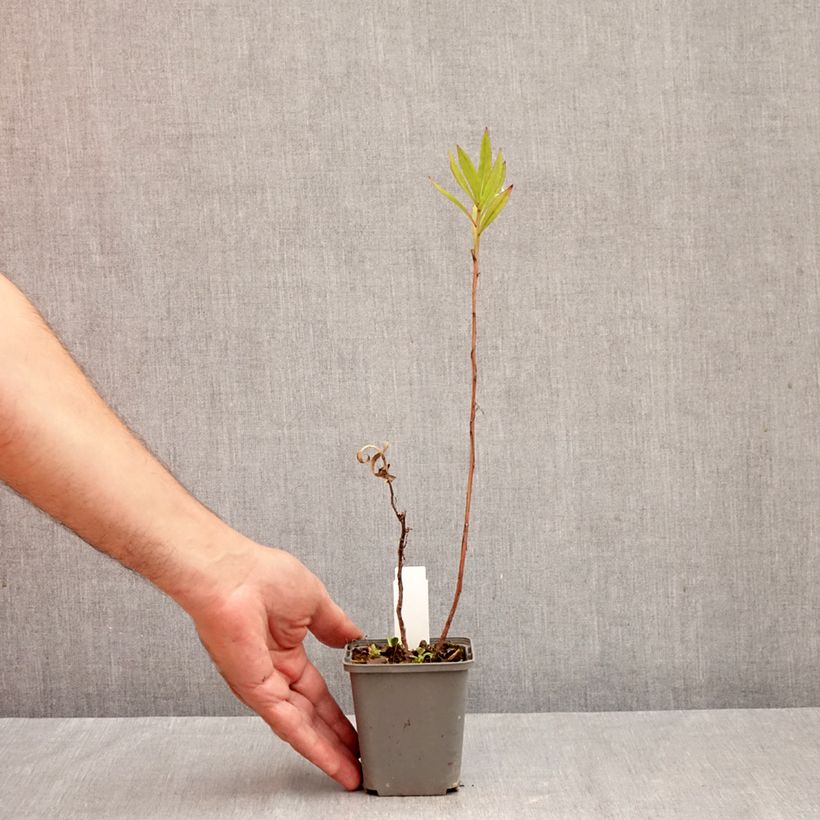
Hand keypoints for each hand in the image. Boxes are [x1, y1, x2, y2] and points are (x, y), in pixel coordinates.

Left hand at [187, 540, 362, 789]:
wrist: (232, 574)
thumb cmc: (260, 575)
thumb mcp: (315, 601)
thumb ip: (335, 625)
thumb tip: (353, 638)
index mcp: (286, 648)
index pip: (317, 691)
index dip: (337, 711)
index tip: (356, 725)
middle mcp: (273, 671)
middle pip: (311, 715)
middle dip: (335, 739)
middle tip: (358, 759)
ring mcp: (263, 684)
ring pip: (301, 726)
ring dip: (326, 750)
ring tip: (350, 771)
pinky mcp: (255, 691)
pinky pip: (287, 723)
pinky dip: (310, 744)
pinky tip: (330, 759)